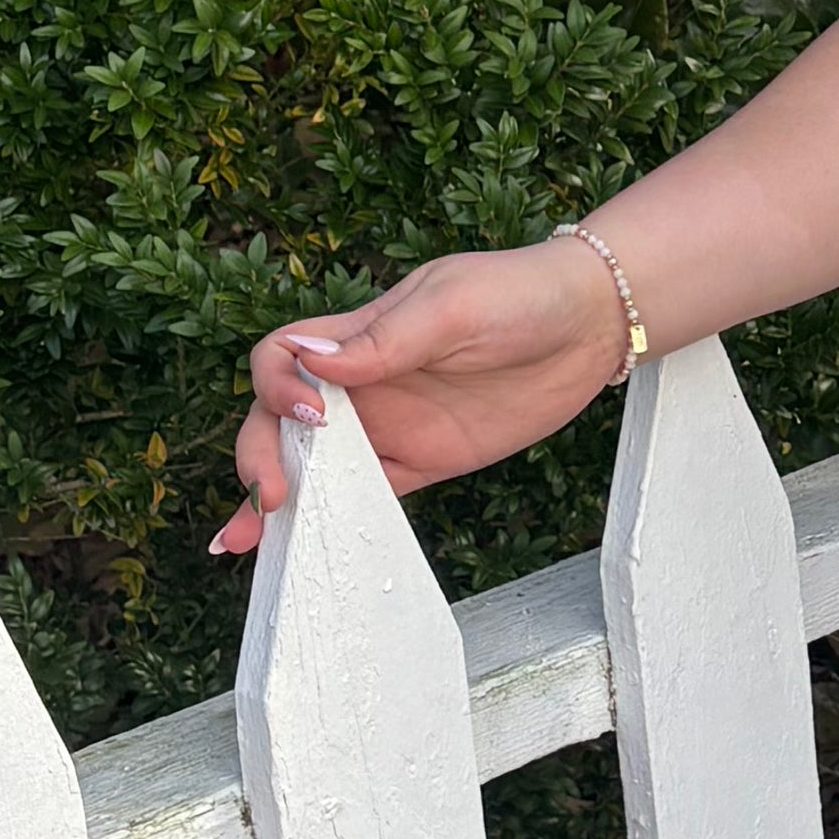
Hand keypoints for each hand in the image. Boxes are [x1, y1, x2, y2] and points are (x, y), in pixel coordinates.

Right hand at [212, 238, 626, 557]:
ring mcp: (393, 425)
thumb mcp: (451, 305)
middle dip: (259, 454)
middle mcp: (364, 384)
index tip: (310, 414)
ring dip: (281, 497)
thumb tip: (312, 360)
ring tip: (249, 538)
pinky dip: (339, 517)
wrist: (589, 324)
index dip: (276, 387)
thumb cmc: (519, 294)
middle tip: (268, 495)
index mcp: (358, 336)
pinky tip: (314, 544)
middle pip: (281, 419)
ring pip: (317, 464)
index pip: (282, 358)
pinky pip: (371, 494)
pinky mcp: (426, 460)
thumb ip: (385, 339)